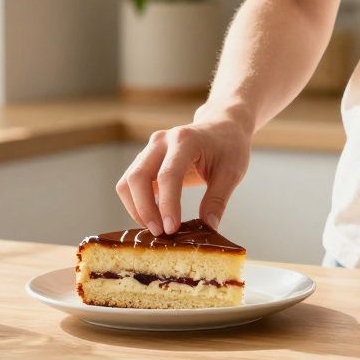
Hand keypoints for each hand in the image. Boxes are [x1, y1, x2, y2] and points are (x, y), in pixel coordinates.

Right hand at [115, 108, 252, 235]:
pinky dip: (136, 203)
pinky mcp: (145, 159)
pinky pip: (130, 184)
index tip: (171, 229)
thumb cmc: (229, 147)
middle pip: (138, 177)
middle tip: (160, 233)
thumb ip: (218, 200)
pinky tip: (152, 218)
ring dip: (137, 208)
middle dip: (144, 209)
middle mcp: (162, 141)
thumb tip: (208, 228)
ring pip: (127, 182)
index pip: (168, 175)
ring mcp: (150, 149)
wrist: (222, 126)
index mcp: (185, 140)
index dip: (167, 204)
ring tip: (156, 229)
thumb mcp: (232, 172)